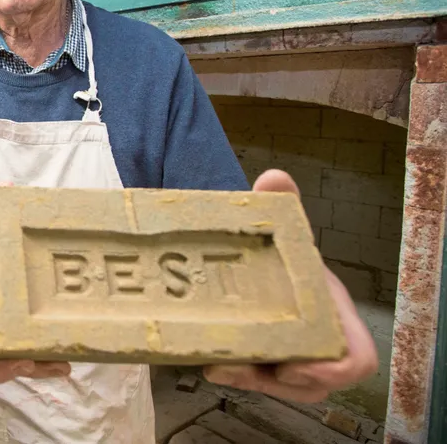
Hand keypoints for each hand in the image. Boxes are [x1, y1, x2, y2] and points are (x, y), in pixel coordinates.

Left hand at [203, 169, 378, 402]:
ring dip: (249, 381)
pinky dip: (233, 376)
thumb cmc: (284, 256)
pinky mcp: (264, 365)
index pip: (357, 359)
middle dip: (276, 382)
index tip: (295, 364)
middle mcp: (317, 345)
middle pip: (311, 384)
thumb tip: (274, 178)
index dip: (334, 370)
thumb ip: (283, 206)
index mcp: (333, 315)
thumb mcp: (284, 232)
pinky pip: (256, 382)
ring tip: (218, 365)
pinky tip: (210, 362)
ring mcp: (291, 360)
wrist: (260, 265)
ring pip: (280, 389)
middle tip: (239, 367)